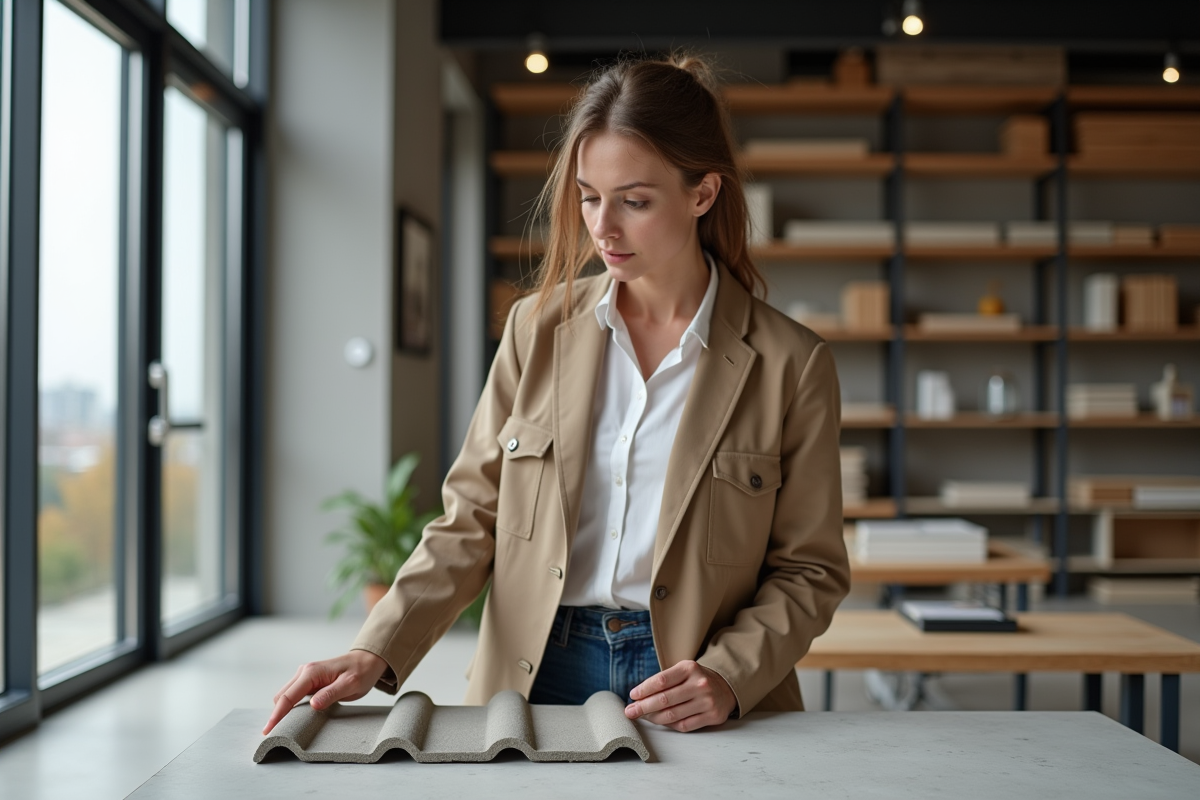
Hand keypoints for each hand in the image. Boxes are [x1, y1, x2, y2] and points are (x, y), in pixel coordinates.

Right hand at [262, 650, 389, 734]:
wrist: (367, 660)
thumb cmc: (361, 671)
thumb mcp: (350, 684)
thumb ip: (331, 694)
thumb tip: (313, 705)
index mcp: (312, 672)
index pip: (288, 696)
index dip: (277, 715)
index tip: (268, 730)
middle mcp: (304, 672)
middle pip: (282, 696)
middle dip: (277, 714)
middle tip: (276, 735)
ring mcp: (305, 675)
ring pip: (286, 695)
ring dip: (283, 710)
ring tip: (284, 729)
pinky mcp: (309, 681)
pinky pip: (294, 694)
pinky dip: (291, 706)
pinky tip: (294, 717)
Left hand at [623, 660, 736, 731]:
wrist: (725, 688)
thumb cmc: (696, 679)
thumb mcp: (683, 671)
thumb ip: (664, 681)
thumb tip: (638, 697)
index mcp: (690, 668)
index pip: (661, 680)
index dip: (644, 689)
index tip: (632, 695)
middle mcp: (700, 684)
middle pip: (665, 699)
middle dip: (643, 707)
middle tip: (630, 711)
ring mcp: (707, 701)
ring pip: (672, 715)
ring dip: (653, 718)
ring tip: (643, 717)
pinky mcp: (712, 716)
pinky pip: (683, 725)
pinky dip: (669, 725)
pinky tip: (660, 721)